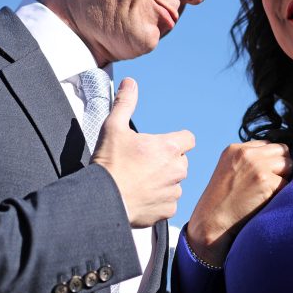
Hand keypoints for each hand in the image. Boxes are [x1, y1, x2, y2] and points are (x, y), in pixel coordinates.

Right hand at [91, 78, 194, 227]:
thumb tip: (130, 82)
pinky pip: (169, 202)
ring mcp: (173, 191)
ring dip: (164, 181)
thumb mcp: (114, 127)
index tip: (161, 145)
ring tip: (141, 181)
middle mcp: (177, 169)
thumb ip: (125, 103)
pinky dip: (158, 200)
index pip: (188, 138)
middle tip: (145, 163)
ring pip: (175, 182)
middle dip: (168, 160)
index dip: (177, 140)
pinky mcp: (167, 210)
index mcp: (169, 147)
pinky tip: (141, 196)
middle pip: (181, 160)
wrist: (103, 200)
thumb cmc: (110, 163)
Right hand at [186, 140, 292, 265]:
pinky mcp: (267, 182)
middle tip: (270, 184)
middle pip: (282, 150)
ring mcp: (257, 167)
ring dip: (284, 178)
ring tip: (268, 192)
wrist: (211, 223)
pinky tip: (267, 202)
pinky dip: (282, 194)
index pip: (268, 144)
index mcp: (235, 149)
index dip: (270, 160)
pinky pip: (288, 184)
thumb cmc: (221, 202)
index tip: (264, 174)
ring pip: (289, 164)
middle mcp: (246, 154)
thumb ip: (248, 160)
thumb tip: (277, 158)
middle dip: (281, 166)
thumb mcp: (228, 170)